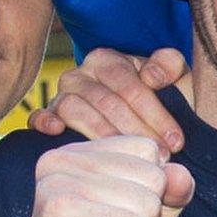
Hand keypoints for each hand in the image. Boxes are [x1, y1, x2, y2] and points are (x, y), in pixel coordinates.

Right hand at [30, 48, 189, 151]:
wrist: (142, 124)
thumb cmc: (160, 100)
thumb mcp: (174, 80)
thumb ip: (170, 65)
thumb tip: (151, 75)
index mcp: (108, 61)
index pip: (129, 85)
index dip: (155, 114)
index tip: (176, 141)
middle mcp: (80, 75)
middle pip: (105, 101)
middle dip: (136, 130)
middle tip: (159, 155)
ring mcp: (61, 95)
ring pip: (75, 109)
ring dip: (103, 133)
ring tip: (128, 155)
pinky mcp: (49, 116)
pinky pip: (40, 115)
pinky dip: (45, 121)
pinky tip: (58, 132)